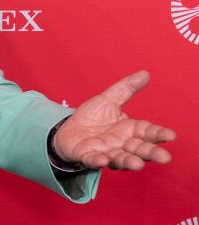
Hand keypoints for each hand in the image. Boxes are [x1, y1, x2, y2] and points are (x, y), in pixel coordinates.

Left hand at [53, 70, 176, 169]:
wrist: (68, 130)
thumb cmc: (92, 117)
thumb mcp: (108, 99)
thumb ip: (126, 88)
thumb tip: (145, 73)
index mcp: (129, 130)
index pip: (147, 132)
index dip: (159, 133)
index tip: (171, 135)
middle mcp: (121, 144)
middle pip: (139, 149)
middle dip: (151, 153)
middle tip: (165, 158)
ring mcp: (105, 152)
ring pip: (120, 159)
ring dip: (129, 161)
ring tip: (138, 164)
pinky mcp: (88, 156)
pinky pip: (93, 160)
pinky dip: (98, 161)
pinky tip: (102, 160)